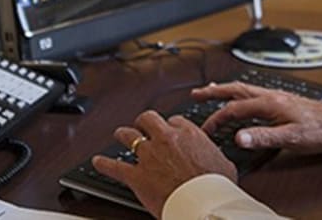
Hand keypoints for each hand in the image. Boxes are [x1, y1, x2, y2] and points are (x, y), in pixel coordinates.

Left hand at [92, 110, 237, 216]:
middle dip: (144, 121)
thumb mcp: (224, 163)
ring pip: (128, 136)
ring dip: (123, 134)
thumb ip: (214, 154)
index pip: (174, 120)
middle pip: (148, 119)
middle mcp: (165, 139)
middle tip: (143, 126)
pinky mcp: (136, 175)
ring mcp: (148, 155)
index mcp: (188, 133)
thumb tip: (216, 159)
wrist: (202, 202)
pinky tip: (97, 162)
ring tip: (120, 134)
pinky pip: (114, 167)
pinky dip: (103, 164)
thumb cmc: (215, 185)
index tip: (170, 132)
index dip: (171, 126)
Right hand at [193, 81, 321, 153]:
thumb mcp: (291, 137)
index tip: (206, 129)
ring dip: (227, 91)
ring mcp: (277, 97)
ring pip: (245, 90)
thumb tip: (239, 137)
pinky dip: (241, 95)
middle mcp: (272, 96)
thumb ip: (264, 137)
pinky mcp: (283, 102)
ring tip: (212, 92)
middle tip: (197, 93)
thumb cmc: (321, 129)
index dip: (217, 118)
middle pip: (236, 90)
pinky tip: (243, 101)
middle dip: (215, 91)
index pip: (235, 108)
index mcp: (270, 102)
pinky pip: (255, 95)